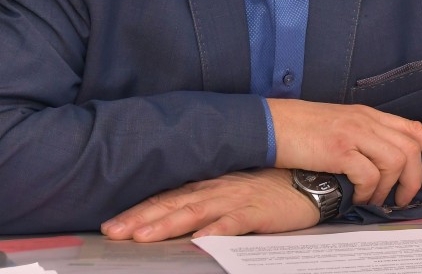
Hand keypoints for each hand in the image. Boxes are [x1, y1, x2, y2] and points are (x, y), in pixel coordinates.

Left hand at [100, 168, 317, 241]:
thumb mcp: (232, 190)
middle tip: (113, 232)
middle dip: (141, 219)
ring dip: (168, 224)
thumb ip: (206, 200)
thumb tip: (174, 215)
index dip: (138, 211)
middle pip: (173, 204)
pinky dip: (217, 230)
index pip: (166, 197)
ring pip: (196, 212)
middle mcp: (216, 189)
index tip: (111, 225)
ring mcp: (236, 199)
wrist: (310, 179)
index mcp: (208, 184)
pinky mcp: (258, 211)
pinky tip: (201, 241)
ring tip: (144, 237)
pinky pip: (235, 222)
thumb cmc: (269, 187)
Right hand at [266, 99, 421, 207]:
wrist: (269, 124)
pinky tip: (358, 196)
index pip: (413, 128)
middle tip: (402, 199)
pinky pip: (370, 174)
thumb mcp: (338, 125)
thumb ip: (361, 136)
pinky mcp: (339, 149)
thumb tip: (381, 164)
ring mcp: (353, 133)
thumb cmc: (299, 130)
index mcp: (367, 114)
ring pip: (395, 161)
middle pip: (410, 148)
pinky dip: (370, 190)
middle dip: (414, 179)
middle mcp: (365, 120)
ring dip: (389, 188)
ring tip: (375, 200)